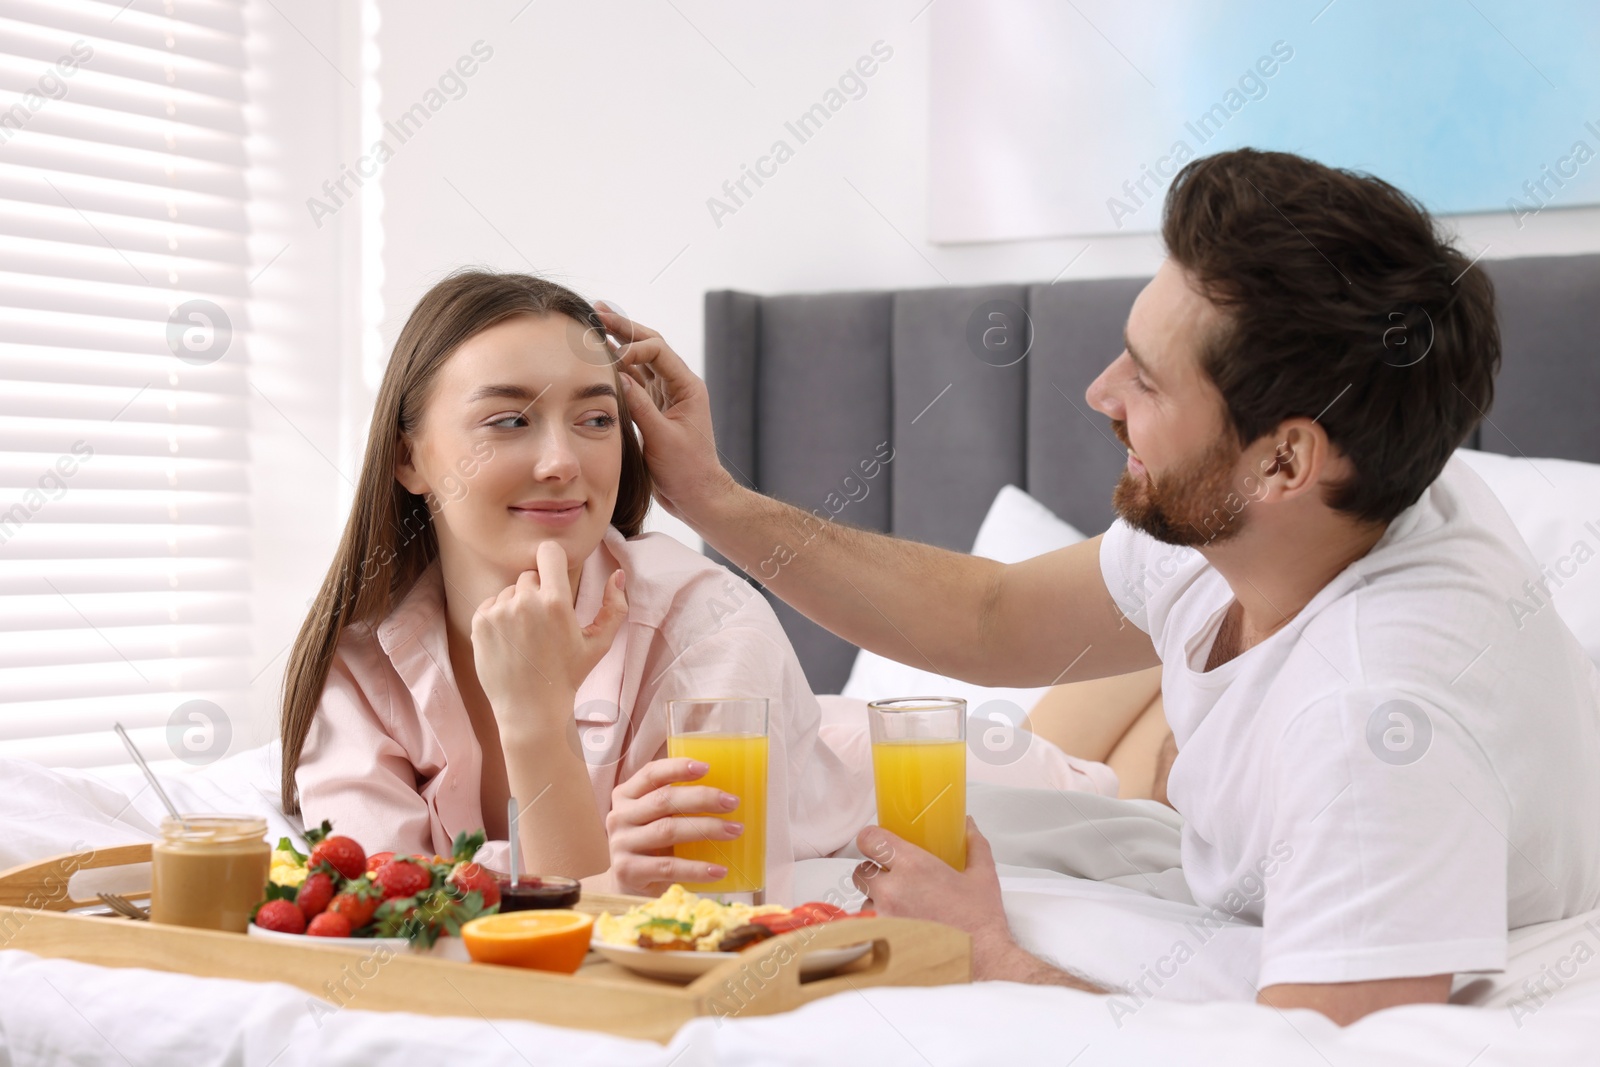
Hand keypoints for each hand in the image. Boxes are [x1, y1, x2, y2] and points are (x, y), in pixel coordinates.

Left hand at [470, 540, 627, 732]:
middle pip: (530, 575)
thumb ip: (615, 607)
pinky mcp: (480, 623)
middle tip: (544, 623)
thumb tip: (617, 574)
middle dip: (538, 591)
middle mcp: (525, 602)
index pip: (549, 551)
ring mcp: (499, 612)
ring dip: (518, 605)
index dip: (554, 560)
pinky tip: (511, 641)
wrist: (530, 709)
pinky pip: (491, 604)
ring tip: (527, 636)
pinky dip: (499, 617)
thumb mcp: (599, 644)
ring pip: (510, 590)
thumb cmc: (568, 676)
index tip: (555, 575)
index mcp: (556, 603)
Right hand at [595, 303, 736, 521]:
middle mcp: (677, 386)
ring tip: (592, 325)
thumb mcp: (662, 438)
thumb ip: (641, 407)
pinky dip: (616, 370)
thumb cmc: (687, 470)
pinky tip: (598, 359)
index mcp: (687, 387)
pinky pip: (633, 382)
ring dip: (617, 344)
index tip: (611, 359)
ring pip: (639, 362)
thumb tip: (618, 377)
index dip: (633, 346)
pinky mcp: (653, 409)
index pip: (658, 350)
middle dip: (623, 328)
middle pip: (649, 346)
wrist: (696, 495)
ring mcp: (665, 396)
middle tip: (596, 310)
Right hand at [605, 757, 743, 895]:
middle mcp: (619, 816)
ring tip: (734, 831)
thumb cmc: (650, 846)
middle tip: (732, 802)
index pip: (651, 774)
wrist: (626, 886)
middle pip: (664, 801)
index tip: (706, 767)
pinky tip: (718, 870)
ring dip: (706, 829)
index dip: (677, 768)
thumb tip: (724, 796)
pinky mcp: (627, 871)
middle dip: (702, 798)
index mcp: (626, 795)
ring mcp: (621, 844)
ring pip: (668, 830)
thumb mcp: (655, 819)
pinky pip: (668, 867)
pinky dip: (696, 868)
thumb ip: (675, 805)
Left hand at [852, 818, 1018, 974]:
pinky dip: (878, 924)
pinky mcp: (881, 940)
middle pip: (860, 870)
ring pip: (863, 899)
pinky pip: (868, 926)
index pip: (869, 839)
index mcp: (914, 866)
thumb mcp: (982, 875)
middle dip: (874, 873)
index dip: (872, 840)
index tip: (878, 844)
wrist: (980, 961)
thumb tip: (968, 825)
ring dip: (876, 900)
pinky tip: (900, 927)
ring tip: (902, 908)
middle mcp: (893, 889)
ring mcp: (883, 916)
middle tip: (894, 879)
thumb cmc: (980, 922)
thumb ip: (973, 844)